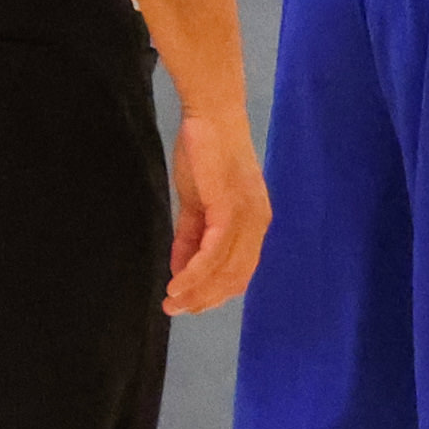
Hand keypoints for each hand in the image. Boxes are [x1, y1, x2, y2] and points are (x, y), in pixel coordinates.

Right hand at [163, 112, 268, 318]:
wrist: (209, 117)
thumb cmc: (204, 155)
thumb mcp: (195, 205)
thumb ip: (190, 238)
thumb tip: (180, 269)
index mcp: (254, 223)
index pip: (240, 271)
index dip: (216, 293)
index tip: (190, 306)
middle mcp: (258, 223)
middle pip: (235, 276)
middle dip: (204, 299)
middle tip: (175, 311)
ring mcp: (247, 216)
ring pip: (225, 268)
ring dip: (196, 290)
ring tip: (171, 302)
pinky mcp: (231, 207)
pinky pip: (214, 250)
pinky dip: (195, 271)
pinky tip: (176, 282)